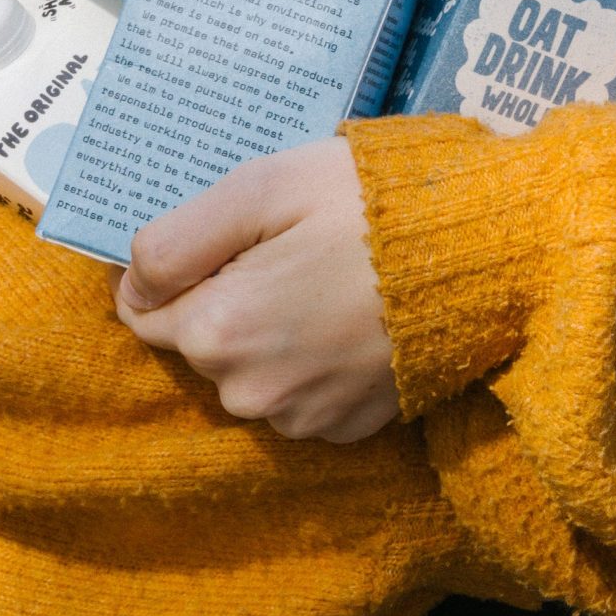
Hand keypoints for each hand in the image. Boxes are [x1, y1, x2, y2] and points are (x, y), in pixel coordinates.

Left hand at [114, 137, 399, 443]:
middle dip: (227, 301)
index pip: (143, 311)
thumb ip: (176, 237)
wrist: (484, 252)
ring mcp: (301, 418)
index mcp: (218, 330)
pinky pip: (298, 396)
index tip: (237, 241)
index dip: (184, 270)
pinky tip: (352, 323)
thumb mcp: (263, 186)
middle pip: (199, 344)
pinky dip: (313, 364)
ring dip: (269, 336)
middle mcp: (249, 391)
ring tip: (329, 285)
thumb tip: (131, 284)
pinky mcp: (346, 429)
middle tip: (293, 253)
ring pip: (248, 373)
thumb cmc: (372, 204)